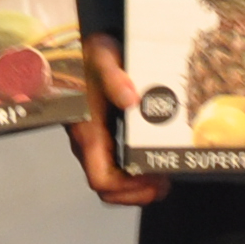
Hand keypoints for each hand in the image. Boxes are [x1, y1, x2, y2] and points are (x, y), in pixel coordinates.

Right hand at [67, 35, 166, 206]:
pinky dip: (133, 176)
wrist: (79, 50)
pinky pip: (113, 169)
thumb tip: (131, 100)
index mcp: (88, 132)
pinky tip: (152, 163)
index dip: (129, 188)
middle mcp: (87, 144)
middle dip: (137, 193)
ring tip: (162, 178)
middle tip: (165, 183)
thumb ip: (114, 77)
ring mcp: (93, 144)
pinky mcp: (100, 140)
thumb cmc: (90, 55)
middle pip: (107, 190)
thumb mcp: (103, 57)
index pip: (101, 179)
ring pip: (110, 183)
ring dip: (137, 188)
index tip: (155, 177)